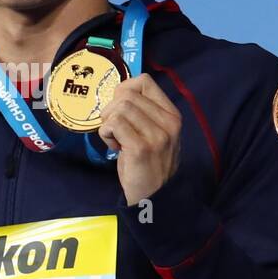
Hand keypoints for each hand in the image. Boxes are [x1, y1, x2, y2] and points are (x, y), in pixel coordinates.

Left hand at [98, 73, 180, 206]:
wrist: (155, 197)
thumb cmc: (149, 164)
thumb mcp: (154, 133)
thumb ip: (142, 112)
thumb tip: (118, 92)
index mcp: (172, 114)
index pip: (144, 81)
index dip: (124, 90)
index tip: (120, 110)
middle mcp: (168, 122)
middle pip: (126, 95)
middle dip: (112, 110)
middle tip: (115, 130)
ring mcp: (156, 135)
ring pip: (119, 108)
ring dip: (108, 123)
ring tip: (116, 140)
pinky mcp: (141, 148)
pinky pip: (113, 124)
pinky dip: (106, 134)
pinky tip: (114, 147)